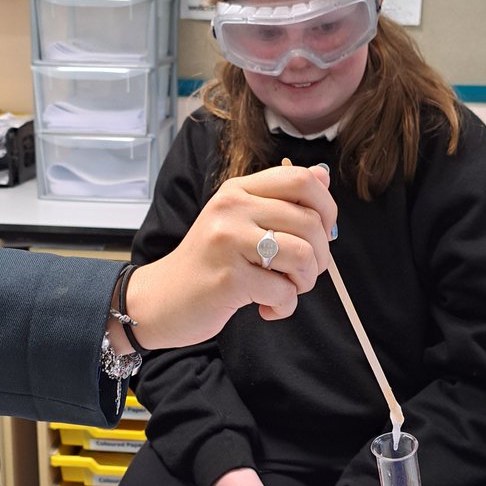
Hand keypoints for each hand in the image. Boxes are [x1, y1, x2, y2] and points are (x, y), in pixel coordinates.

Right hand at [125, 164, 334, 349]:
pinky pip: (284, 291)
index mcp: (238, 190)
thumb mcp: (240, 222)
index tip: (320, 234)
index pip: (301, 180)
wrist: (159, 300)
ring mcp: (228, 241)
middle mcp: (232, 208)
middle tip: (302, 274)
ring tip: (285, 290)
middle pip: (310, 221)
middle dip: (320, 256)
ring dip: (305, 282)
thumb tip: (323, 178)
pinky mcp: (229, 278)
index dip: (326, 208)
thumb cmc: (208, 264)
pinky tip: (266, 307)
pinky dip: (283, 306)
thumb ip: (280, 201)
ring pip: (303, 255)